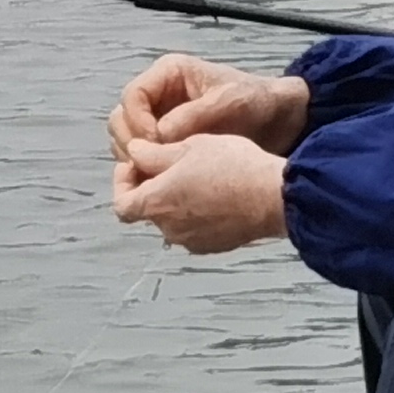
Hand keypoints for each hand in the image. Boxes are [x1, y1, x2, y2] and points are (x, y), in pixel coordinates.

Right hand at [107, 54, 310, 163]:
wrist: (280, 120)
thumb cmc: (255, 101)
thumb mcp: (228, 102)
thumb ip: (193, 116)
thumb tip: (159, 136)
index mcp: (168, 75)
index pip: (132, 96)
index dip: (138, 122)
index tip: (154, 145)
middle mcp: (159, 95)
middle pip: (123, 119)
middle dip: (132, 142)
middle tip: (149, 165)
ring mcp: (162, 120)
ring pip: (129, 140)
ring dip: (136, 159)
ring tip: (155, 177)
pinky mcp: (170, 143)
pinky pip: (146, 157)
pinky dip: (148, 170)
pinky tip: (163, 184)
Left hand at [110, 131, 287, 254]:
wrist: (272, 196)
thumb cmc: (229, 166)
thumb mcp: (188, 146)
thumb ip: (152, 154)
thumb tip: (133, 153)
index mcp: (157, 203)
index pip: (121, 204)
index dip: (122, 181)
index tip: (136, 163)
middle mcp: (169, 229)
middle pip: (147, 209)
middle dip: (151, 186)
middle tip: (168, 161)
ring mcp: (192, 241)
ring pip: (171, 218)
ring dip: (174, 199)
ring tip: (195, 173)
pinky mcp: (213, 246)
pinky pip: (193, 228)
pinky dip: (195, 212)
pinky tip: (214, 191)